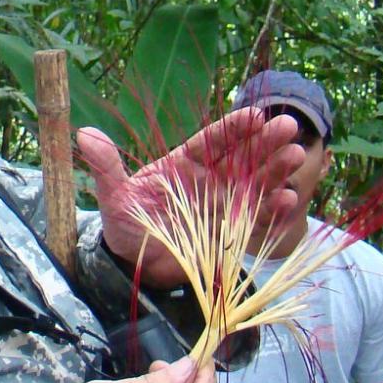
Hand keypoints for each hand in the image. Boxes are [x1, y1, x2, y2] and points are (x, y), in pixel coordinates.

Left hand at [76, 109, 305, 287]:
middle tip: (290, 127)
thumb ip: (107, 167)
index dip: (234, 127)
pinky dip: (272, 211)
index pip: (213, 140)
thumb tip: (85, 134)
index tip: (256, 115)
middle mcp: (210, 180)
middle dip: (265, 142)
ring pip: (255, 183)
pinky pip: (255, 220)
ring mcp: (223, 205)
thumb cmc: (125, 225)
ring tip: (296, 157)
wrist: (134, 267)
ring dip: (276, 170)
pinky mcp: (231, 233)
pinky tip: (287, 200)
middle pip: (242, 156)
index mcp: (184, 163)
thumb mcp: (114, 197)